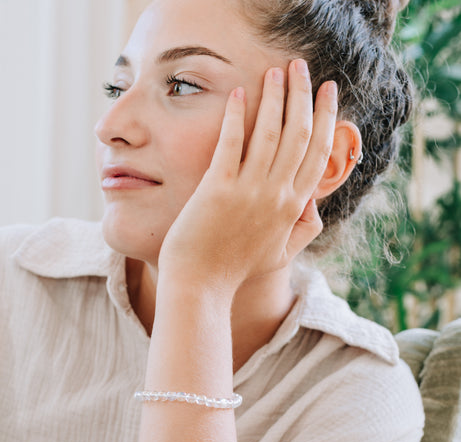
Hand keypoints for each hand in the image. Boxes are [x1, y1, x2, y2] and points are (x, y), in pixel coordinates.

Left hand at [158, 60, 337, 297]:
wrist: (201, 285)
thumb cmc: (236, 270)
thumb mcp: (280, 255)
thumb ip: (303, 230)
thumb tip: (314, 205)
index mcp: (293, 207)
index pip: (318, 154)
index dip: (326, 119)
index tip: (328, 92)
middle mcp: (276, 195)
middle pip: (299, 135)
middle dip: (303, 95)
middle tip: (301, 66)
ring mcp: (248, 191)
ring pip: (271, 132)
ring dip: (275, 96)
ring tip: (276, 71)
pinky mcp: (218, 188)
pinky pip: (232, 142)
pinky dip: (237, 115)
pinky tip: (239, 92)